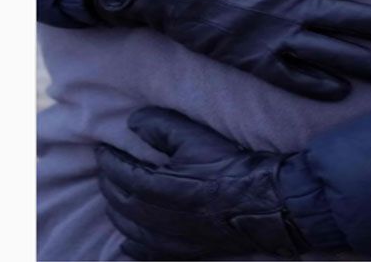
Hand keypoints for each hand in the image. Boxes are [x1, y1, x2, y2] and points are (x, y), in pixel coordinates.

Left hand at [97, 108, 306, 259]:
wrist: (268, 201)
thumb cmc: (232, 166)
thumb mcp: (196, 136)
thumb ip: (161, 126)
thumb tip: (132, 122)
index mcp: (157, 188)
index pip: (120, 174)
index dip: (109, 161)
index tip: (102, 149)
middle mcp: (157, 219)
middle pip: (120, 203)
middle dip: (108, 184)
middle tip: (105, 170)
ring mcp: (169, 240)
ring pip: (129, 230)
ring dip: (116, 212)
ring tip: (113, 198)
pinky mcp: (184, 252)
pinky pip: (146, 253)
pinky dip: (132, 245)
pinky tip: (128, 241)